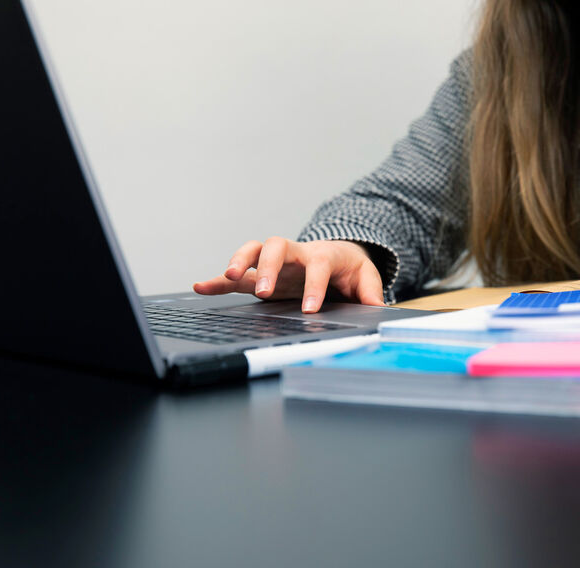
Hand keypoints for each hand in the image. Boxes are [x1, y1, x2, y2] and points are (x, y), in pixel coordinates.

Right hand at [193, 238, 384, 312]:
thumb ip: (371, 291)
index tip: (309, 309)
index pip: (317, 266)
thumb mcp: (365, 278)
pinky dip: (218, 279)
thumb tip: (378, 307)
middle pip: (278, 246)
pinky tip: (201, 286)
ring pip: (254, 250)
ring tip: (229, 277)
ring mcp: (276, 261)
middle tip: (264, 291)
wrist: (336, 256)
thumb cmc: (348, 268)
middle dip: (269, 267)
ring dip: (239, 261)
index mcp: (323, 255)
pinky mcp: (261, 272)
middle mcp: (296, 254)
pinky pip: (237, 273)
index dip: (313, 286)